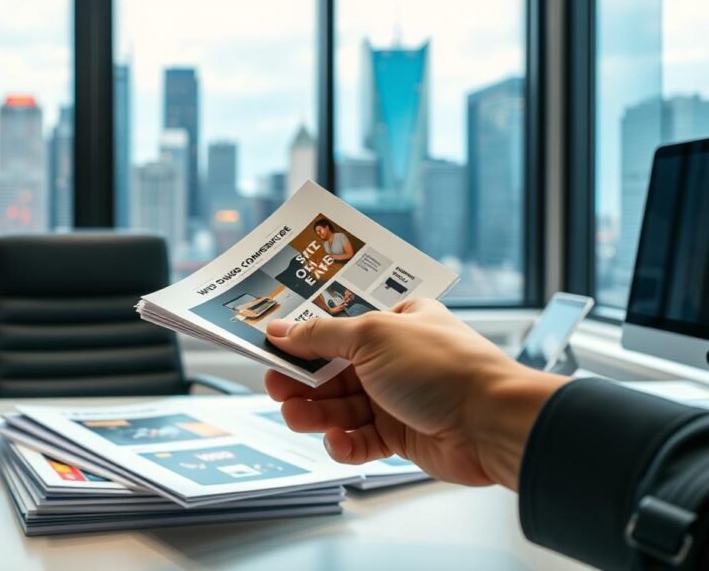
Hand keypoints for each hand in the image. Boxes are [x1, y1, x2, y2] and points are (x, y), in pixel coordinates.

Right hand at [264, 299, 566, 489]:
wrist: (492, 424)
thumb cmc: (443, 369)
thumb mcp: (372, 337)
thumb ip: (321, 336)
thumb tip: (280, 329)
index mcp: (395, 321)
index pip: (337, 327)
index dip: (304, 338)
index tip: (272, 347)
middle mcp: (395, 358)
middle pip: (333, 370)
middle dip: (303, 381)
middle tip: (275, 387)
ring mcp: (397, 398)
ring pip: (342, 407)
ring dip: (316, 413)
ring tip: (295, 417)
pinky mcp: (401, 436)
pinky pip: (361, 440)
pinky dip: (344, 444)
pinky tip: (336, 442)